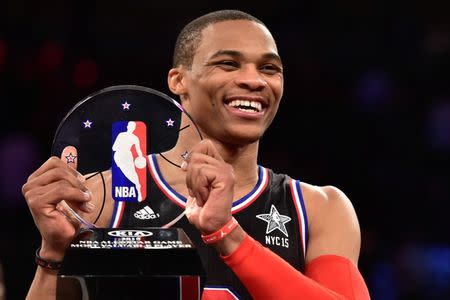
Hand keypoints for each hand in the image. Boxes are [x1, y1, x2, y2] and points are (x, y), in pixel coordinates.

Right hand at [22, 146, 92, 260]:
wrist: (64, 240)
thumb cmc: (67, 216)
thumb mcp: (71, 189)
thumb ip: (69, 170)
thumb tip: (71, 149)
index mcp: (36, 179)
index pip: (55, 161)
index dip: (72, 170)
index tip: (81, 184)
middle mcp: (30, 185)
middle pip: (58, 168)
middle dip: (76, 181)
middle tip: (86, 194)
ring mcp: (31, 193)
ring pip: (61, 179)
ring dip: (78, 190)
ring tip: (85, 201)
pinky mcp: (36, 202)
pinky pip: (62, 190)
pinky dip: (77, 195)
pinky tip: (84, 204)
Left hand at [182, 139, 234, 233]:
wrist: (212, 226)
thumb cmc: (205, 210)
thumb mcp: (195, 186)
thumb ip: (194, 171)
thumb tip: (186, 161)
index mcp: (218, 166)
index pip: (204, 145)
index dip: (193, 156)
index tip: (188, 172)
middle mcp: (224, 167)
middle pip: (198, 153)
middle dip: (191, 174)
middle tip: (198, 190)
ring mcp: (226, 171)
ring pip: (197, 162)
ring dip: (194, 183)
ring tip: (203, 195)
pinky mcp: (225, 178)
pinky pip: (202, 172)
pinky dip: (199, 187)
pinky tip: (206, 198)